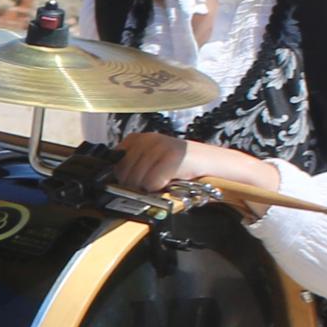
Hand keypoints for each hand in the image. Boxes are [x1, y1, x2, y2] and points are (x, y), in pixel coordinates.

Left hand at [110, 131, 288, 201]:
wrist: (214, 164)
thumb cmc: (181, 167)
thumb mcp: (151, 163)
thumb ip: (132, 167)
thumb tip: (112, 182)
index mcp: (136, 139)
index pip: (113, 163)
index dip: (123, 177)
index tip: (136, 181)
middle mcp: (145, 138)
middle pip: (123, 174)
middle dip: (136, 186)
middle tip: (155, 183)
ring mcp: (159, 145)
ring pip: (137, 180)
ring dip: (151, 188)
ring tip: (165, 181)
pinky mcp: (172, 156)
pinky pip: (153, 183)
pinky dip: (162, 188)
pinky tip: (172, 181)